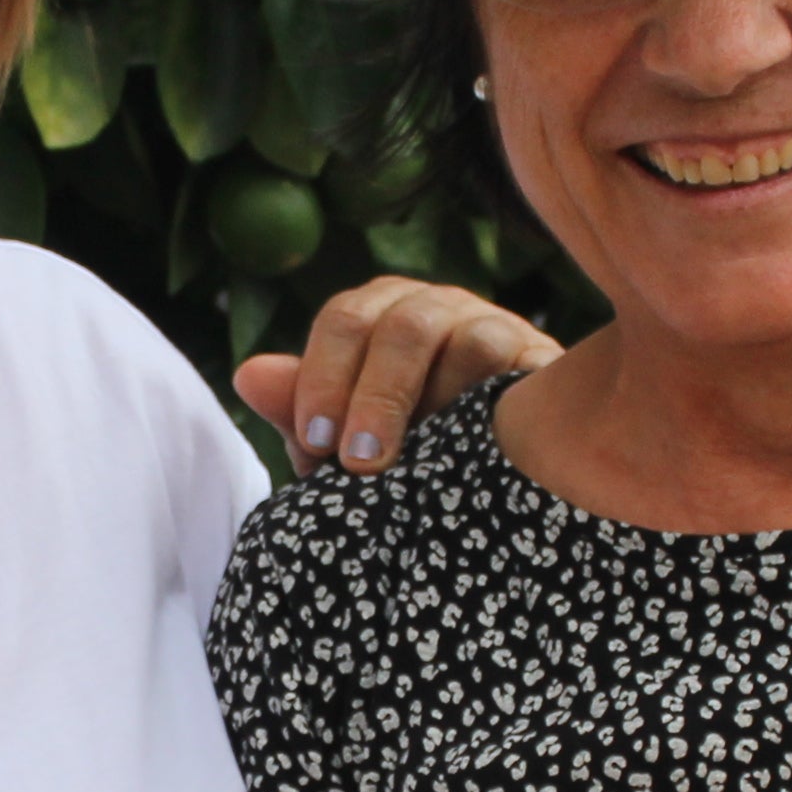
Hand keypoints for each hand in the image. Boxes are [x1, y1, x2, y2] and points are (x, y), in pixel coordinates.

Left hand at [232, 276, 555, 476]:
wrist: (492, 482)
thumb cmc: (403, 454)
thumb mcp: (343, 443)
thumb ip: (300, 414)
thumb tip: (249, 376)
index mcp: (378, 317)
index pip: (345, 320)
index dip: (324, 377)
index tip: (316, 441)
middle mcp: (436, 309)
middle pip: (402, 326)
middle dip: (375, 395)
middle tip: (359, 463)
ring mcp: (494, 329)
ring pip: (469, 339)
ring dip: (439, 402)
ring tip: (422, 464)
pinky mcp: (542, 362)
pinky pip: (523, 370)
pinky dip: (496, 404)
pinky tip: (476, 454)